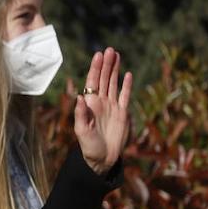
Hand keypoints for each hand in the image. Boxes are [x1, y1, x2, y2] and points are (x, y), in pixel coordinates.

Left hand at [73, 47, 132, 174]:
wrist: (103, 159)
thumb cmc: (89, 147)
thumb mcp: (82, 131)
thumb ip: (81, 114)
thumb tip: (80, 97)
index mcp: (89, 104)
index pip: (92, 82)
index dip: (95, 68)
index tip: (98, 55)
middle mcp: (100, 102)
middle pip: (103, 79)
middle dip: (106, 64)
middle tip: (109, 50)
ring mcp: (112, 106)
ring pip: (113, 83)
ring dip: (114, 70)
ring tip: (116, 55)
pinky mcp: (122, 113)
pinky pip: (125, 96)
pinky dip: (127, 85)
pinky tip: (128, 74)